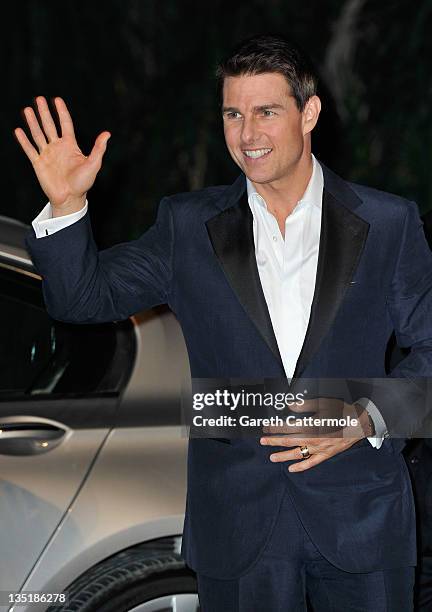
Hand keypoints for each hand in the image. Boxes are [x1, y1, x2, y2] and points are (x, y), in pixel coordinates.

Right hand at [14, 96, 110, 214]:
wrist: (70, 198)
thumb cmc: (83, 183)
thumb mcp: (93, 164)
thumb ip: (99, 148)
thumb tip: (107, 134)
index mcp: (70, 145)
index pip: (65, 124)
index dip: (62, 112)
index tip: (57, 100)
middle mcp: (58, 147)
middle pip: (49, 125)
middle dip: (44, 112)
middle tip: (39, 99)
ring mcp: (47, 154)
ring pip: (38, 134)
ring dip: (33, 122)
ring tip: (27, 109)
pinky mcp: (38, 163)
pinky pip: (30, 149)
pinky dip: (24, 140)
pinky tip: (19, 130)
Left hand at [260, 398, 373, 471]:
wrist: (359, 422)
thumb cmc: (341, 411)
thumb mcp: (323, 403)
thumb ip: (305, 405)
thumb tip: (290, 406)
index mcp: (312, 425)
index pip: (289, 427)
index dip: (276, 427)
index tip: (266, 426)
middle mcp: (314, 438)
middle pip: (290, 440)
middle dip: (274, 441)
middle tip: (263, 440)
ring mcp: (320, 448)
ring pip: (298, 454)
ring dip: (284, 455)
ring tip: (272, 457)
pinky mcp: (326, 454)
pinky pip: (312, 463)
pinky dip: (301, 467)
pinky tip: (291, 469)